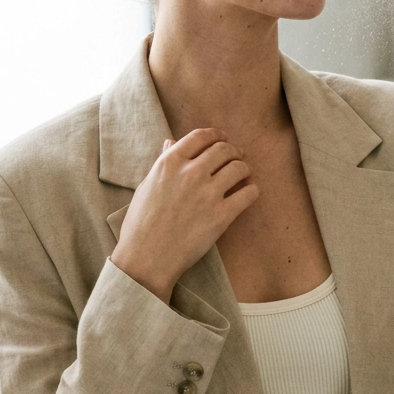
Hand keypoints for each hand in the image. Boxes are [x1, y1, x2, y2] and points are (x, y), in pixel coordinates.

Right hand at [111, 128, 258, 301]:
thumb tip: (172, 142)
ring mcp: (207, 194)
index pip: (201, 136)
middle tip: (237, 157)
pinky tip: (247, 193)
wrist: (146, 258)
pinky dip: (252, 190)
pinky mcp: (221, 216)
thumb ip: (163, 162)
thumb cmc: (141, 223)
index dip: (216, 135)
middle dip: (233, 151)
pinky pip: (249, 193)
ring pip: (239, 167)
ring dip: (244, 168)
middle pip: (224, 149)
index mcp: (169, 163)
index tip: (222, 140)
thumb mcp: (147, 185)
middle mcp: (190, 173)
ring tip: (243, 175)